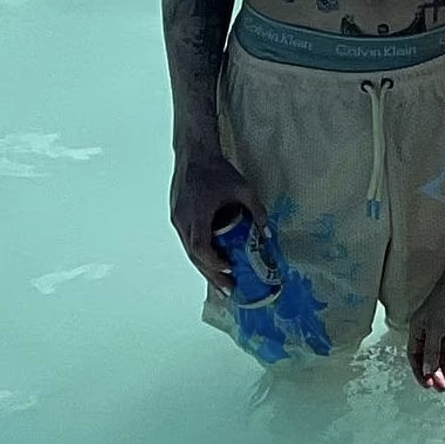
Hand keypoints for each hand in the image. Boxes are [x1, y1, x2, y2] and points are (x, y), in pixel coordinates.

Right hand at [170, 147, 267, 292]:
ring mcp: (177, 219)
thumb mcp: (242, 188)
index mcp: (197, 213)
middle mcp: (183, 220)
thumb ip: (256, 210)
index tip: (230, 268)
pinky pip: (187, 241)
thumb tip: (267, 234)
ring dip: (205, 267)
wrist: (194, 153)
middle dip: (212, 275)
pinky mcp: (177, 216)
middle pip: (194, 256)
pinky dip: (200, 254)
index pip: (200, 246)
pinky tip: (211, 262)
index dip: (214, 261)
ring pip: (189, 251)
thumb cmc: (217, 170)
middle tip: (229, 290)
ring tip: (222, 283)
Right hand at [407, 283, 444, 390]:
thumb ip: (432, 353)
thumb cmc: (444, 300)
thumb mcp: (435, 330)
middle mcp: (428, 329)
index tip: (427, 385)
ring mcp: (443, 327)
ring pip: (443, 353)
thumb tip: (428, 371)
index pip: (415, 355)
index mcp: (417, 329)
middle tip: (442, 388)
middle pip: (430, 356)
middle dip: (435, 373)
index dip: (420, 371)